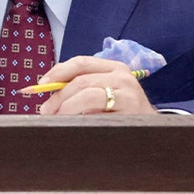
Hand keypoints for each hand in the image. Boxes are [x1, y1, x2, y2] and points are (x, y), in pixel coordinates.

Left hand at [37, 56, 156, 114]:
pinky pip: (99, 114)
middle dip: (59, 96)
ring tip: (57, 118)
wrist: (152, 130)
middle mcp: (123, 77)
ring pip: (88, 95)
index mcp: (114, 67)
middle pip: (82, 81)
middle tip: (45, 110)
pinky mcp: (131, 113)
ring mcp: (129, 94)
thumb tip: (47, 89)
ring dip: (67, 107)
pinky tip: (77, 124)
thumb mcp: (103, 91)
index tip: (41, 84)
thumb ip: (80, 86)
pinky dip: (83, 118)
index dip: (58, 72)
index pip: (81, 63)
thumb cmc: (121, 110)